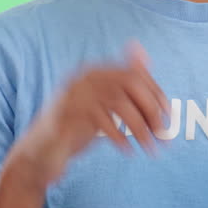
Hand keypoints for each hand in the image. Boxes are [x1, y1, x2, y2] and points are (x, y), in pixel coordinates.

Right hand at [5, 39, 169, 191]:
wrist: (39, 154)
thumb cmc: (75, 129)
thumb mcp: (103, 107)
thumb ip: (122, 87)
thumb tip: (144, 53)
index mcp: (94, 71)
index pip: (134, 74)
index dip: (156, 93)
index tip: (169, 115)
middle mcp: (83, 77)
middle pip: (130, 84)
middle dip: (152, 110)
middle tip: (164, 135)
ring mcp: (73, 94)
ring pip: (120, 104)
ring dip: (140, 128)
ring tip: (150, 147)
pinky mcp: (66, 115)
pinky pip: (103, 122)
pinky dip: (119, 137)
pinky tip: (127, 150)